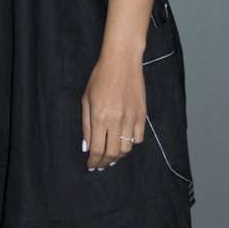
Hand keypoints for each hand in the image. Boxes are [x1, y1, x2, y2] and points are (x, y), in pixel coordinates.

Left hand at [81, 47, 144, 171]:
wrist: (122, 62)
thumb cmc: (100, 78)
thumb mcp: (86, 100)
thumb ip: (86, 125)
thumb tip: (87, 146)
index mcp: (100, 117)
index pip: (97, 149)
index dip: (93, 161)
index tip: (91, 166)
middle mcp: (117, 121)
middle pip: (113, 153)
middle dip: (105, 162)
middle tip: (101, 165)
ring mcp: (131, 119)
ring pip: (126, 148)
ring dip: (118, 156)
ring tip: (111, 156)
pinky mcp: (142, 115)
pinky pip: (138, 138)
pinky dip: (131, 144)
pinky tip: (124, 142)